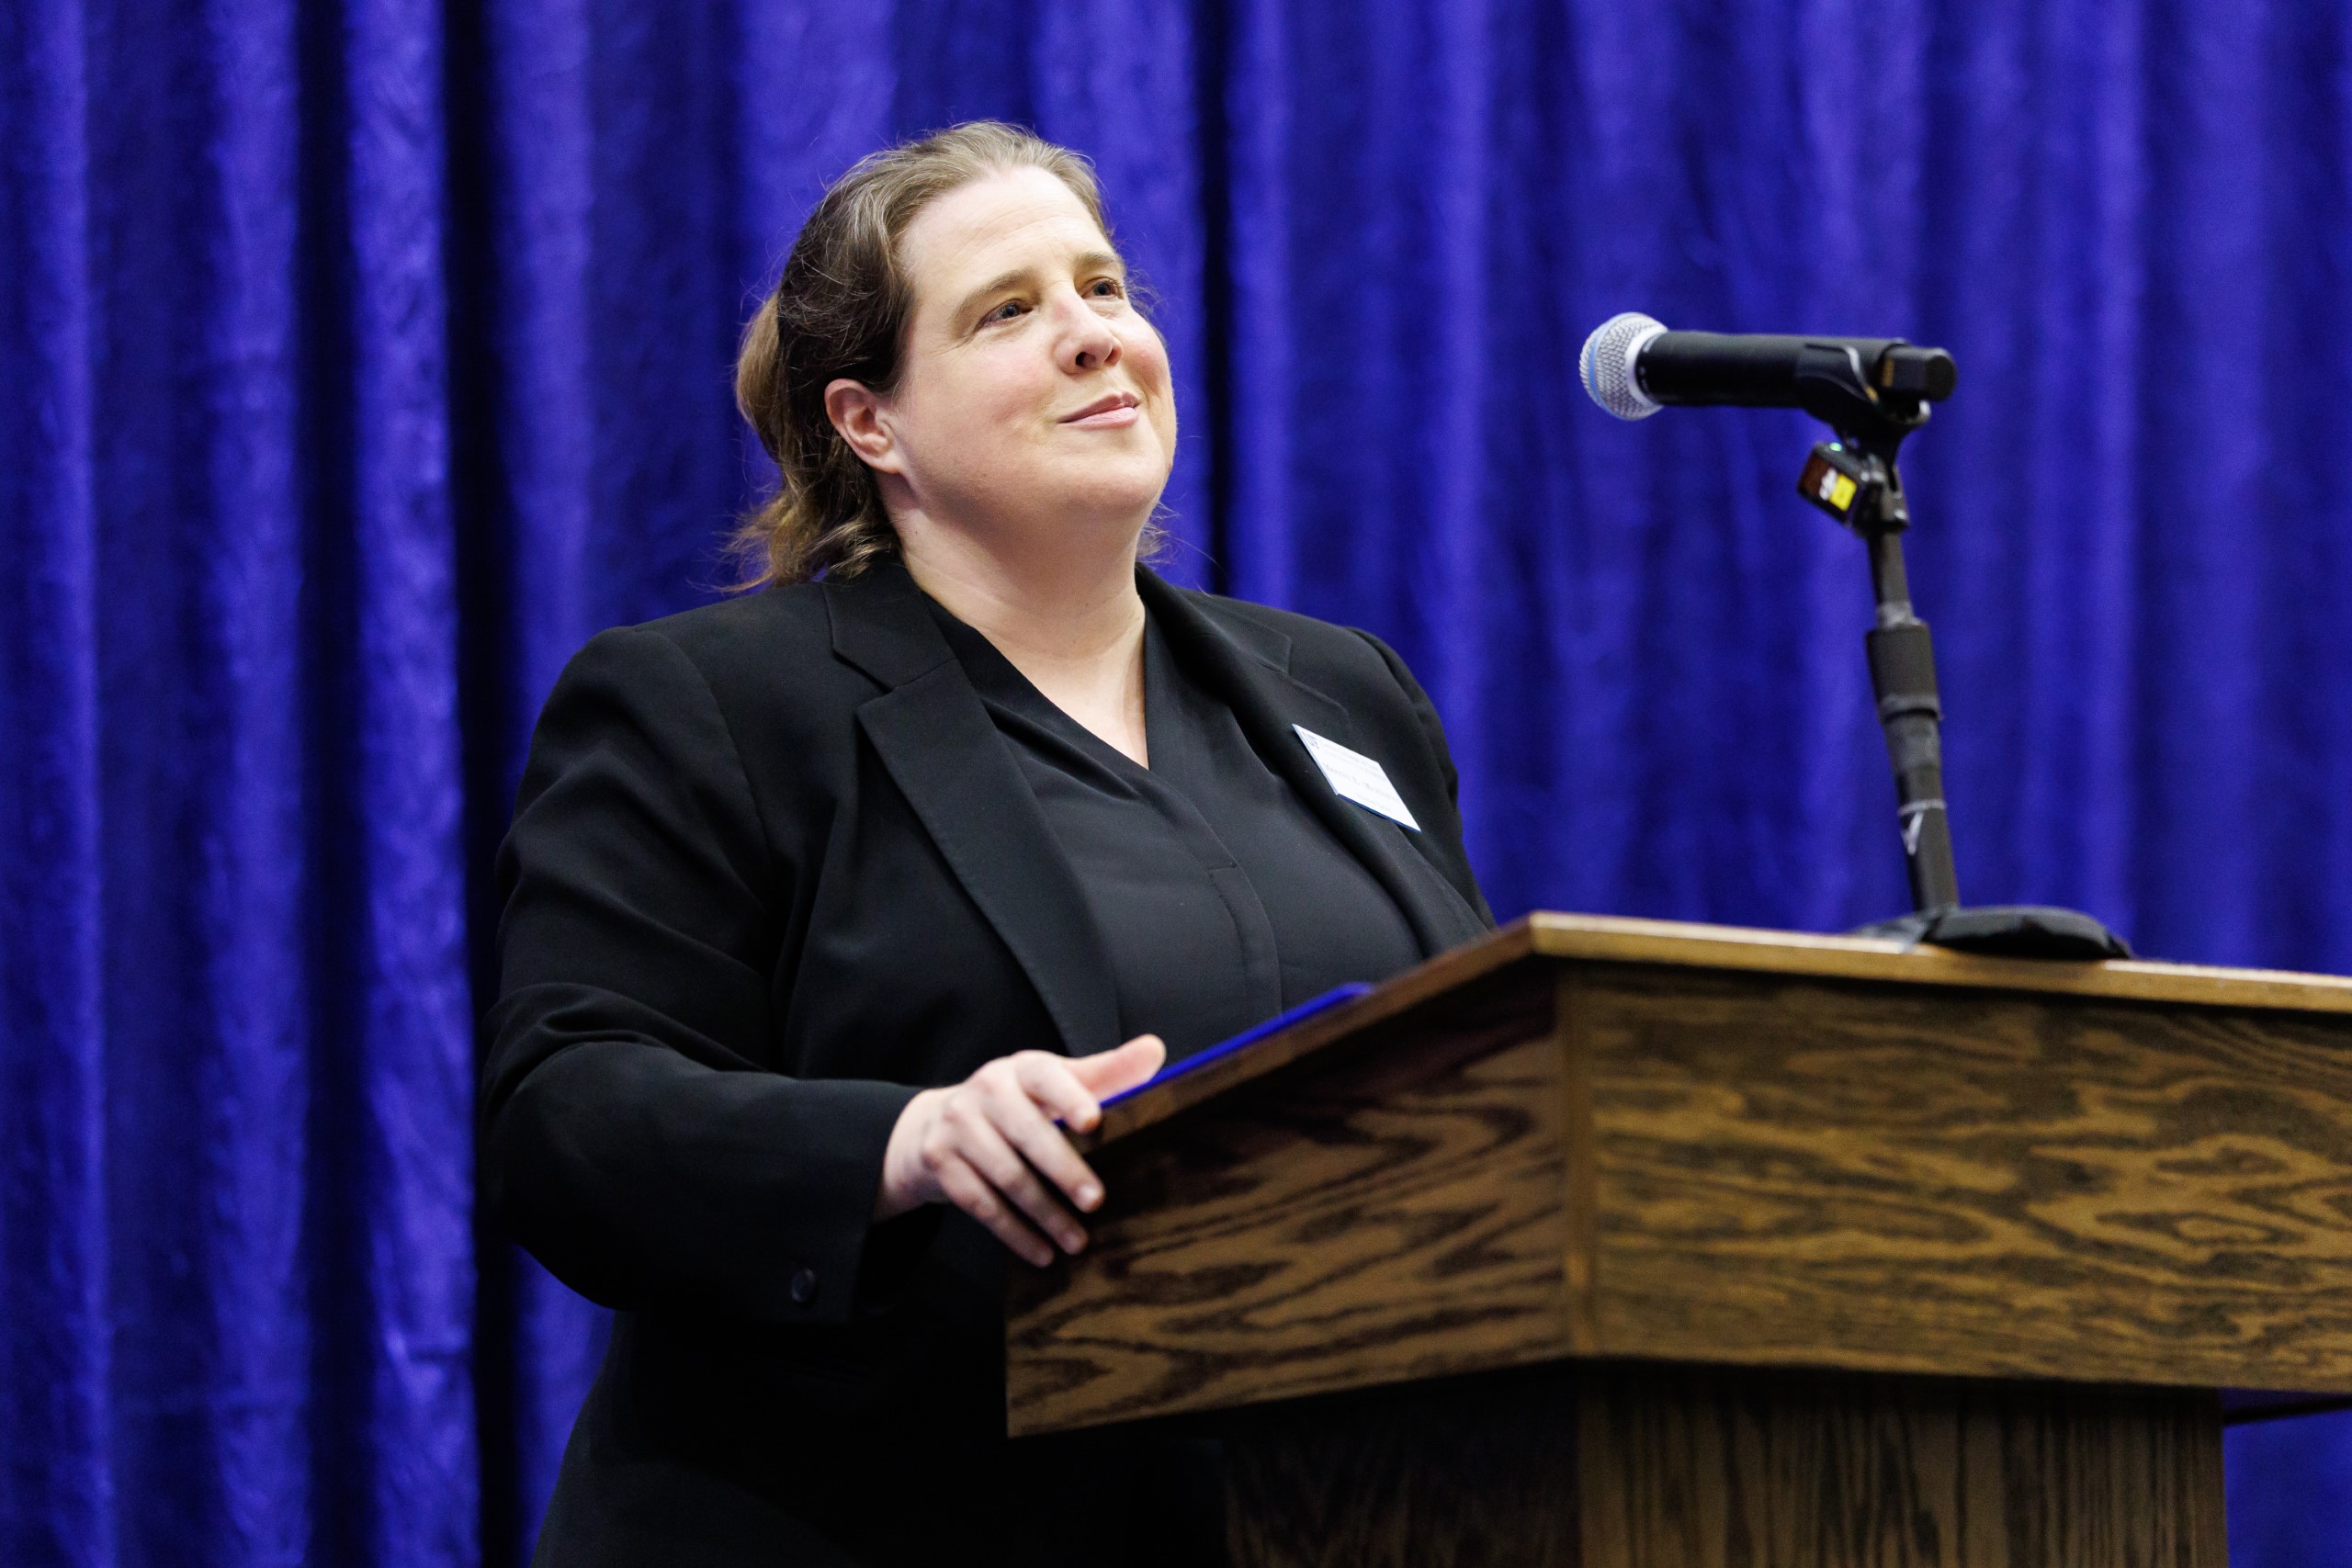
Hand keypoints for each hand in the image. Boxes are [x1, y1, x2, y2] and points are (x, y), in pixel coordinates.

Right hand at [873, 1035, 1165, 1265]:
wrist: (937, 1123)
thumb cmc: (1018, 1103)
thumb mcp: (1056, 1082)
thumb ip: (1106, 1072)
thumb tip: (1154, 1050)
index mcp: (1021, 1068)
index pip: (1046, 1077)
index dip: (1068, 1097)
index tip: (1094, 1121)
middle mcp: (985, 1090)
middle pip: (1026, 1132)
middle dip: (1063, 1169)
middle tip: (1096, 1200)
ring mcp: (956, 1125)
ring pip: (1005, 1174)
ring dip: (1043, 1213)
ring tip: (1076, 1241)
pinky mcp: (939, 1160)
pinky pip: (979, 1203)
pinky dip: (1013, 1232)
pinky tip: (1041, 1253)